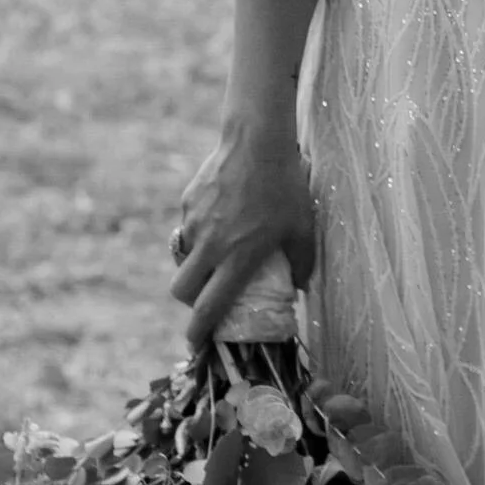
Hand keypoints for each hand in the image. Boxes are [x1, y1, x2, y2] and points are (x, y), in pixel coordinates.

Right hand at [170, 133, 315, 348]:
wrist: (257, 139)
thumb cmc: (285, 185)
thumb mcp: (303, 226)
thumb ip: (302, 262)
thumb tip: (299, 287)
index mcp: (237, 258)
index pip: (209, 308)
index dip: (198, 333)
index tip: (196, 346)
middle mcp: (211, 245)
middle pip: (181, 290)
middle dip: (189, 302)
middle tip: (206, 298)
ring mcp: (195, 222)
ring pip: (182, 256)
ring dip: (195, 264)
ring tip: (217, 254)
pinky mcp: (188, 202)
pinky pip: (187, 226)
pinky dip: (199, 232)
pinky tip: (221, 216)